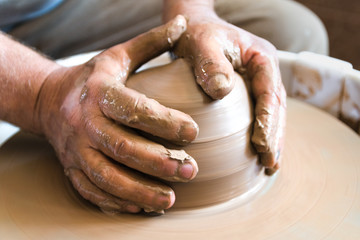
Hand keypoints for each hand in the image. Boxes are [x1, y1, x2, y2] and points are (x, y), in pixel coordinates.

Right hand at [35, 15, 198, 213]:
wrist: (51, 101)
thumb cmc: (93, 79)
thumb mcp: (118, 56)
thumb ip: (151, 43)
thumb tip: (182, 25)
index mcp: (98, 92)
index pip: (132, 108)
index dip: (163, 121)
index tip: (194, 132)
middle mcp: (84, 123)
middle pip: (121, 147)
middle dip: (158, 162)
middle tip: (190, 170)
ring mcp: (76, 150)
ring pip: (106, 176)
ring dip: (139, 190)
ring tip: (170, 199)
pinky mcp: (72, 169)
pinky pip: (92, 190)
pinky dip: (116, 202)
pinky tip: (141, 208)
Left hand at [172, 14, 285, 173]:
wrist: (196, 27)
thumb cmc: (198, 33)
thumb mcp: (202, 43)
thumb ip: (211, 63)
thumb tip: (222, 90)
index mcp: (261, 58)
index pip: (270, 93)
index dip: (268, 122)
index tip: (262, 145)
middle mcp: (265, 70)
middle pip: (277, 107)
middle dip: (275, 137)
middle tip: (270, 164)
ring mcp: (259, 81)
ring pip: (272, 113)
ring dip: (273, 139)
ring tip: (270, 164)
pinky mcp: (248, 90)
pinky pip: (260, 112)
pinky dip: (262, 133)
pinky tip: (258, 151)